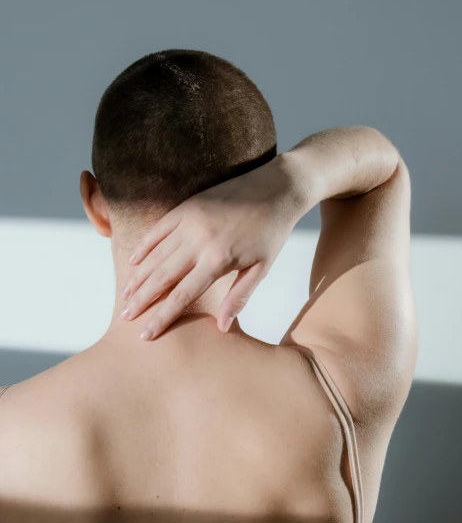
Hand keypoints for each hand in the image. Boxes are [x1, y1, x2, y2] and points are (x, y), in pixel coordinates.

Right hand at [119, 155, 303, 337]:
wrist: (276, 188)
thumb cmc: (272, 232)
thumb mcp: (261, 268)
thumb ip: (239, 298)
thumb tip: (221, 328)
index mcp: (219, 260)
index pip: (183, 295)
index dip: (162, 316)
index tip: (146, 334)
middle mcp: (200, 241)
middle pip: (162, 276)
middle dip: (142, 299)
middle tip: (124, 317)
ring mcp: (191, 221)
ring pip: (156, 253)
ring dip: (138, 276)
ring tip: (125, 295)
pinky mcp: (188, 206)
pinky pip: (159, 228)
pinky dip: (144, 245)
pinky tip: (133, 261)